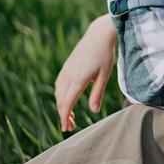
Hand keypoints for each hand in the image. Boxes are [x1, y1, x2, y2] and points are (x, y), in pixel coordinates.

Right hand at [54, 14, 116, 131]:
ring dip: (62, 105)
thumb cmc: (104, 55)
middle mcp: (68, 75)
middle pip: (60, 100)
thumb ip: (97, 93)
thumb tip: (94, 110)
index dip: (64, 117)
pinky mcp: (66, 66)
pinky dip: (61, 95)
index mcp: (78, 79)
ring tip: (71, 115)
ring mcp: (66, 70)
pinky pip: (59, 85)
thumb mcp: (104, 76)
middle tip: (70, 126)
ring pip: (58, 93)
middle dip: (63, 115)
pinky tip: (68, 99)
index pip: (66, 103)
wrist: (98, 35)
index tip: (66, 128)